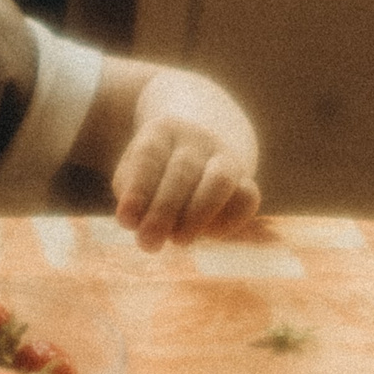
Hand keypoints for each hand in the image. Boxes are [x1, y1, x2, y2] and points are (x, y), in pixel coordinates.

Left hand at [113, 114, 259, 249]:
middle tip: (148, 243)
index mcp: (162, 130)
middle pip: (184, 170)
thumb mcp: (132, 175)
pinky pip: (248, 198)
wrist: (195, 149)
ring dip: (199, 214)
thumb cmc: (151, 172)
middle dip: (164, 210)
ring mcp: (226, 157)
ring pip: (221, 180)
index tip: (125, 221)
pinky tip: (210, 235)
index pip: (150, 154)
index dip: (138, 188)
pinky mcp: (246, 180)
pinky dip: (230, 220)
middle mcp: (197, 139)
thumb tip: (132, 220)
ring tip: (179, 241)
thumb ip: (130, 195)